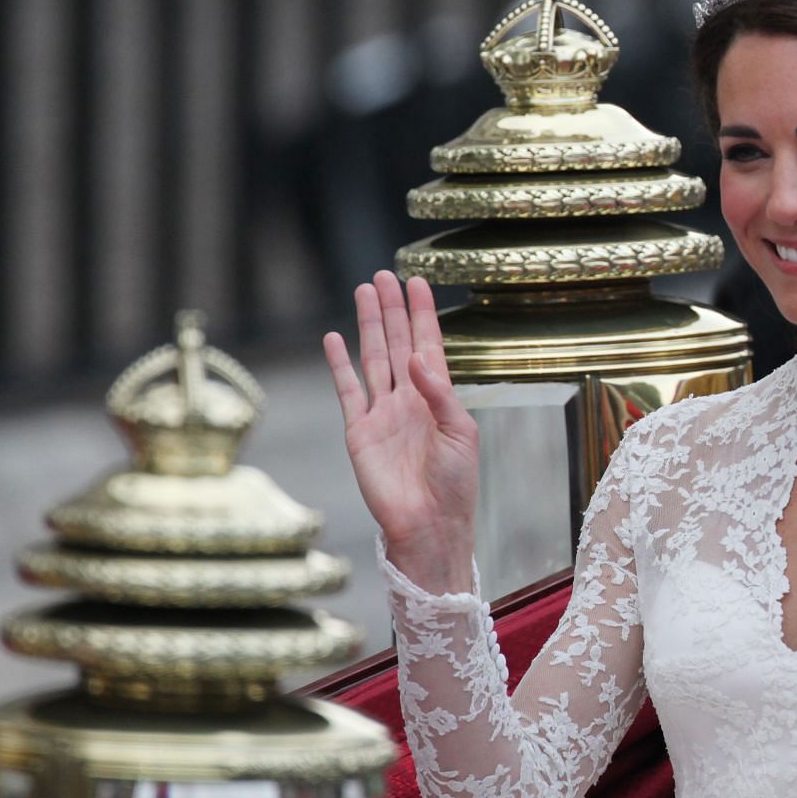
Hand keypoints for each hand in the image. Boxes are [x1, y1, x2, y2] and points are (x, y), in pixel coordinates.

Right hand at [323, 272, 479, 593]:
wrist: (429, 523)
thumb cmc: (455, 483)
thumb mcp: (461, 434)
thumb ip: (440, 393)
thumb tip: (418, 356)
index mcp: (439, 397)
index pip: (429, 344)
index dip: (423, 313)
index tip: (418, 281)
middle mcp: (409, 398)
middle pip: (398, 342)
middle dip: (392, 309)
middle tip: (385, 274)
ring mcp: (383, 412)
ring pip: (374, 357)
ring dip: (369, 325)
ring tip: (364, 290)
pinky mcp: (359, 430)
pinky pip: (348, 389)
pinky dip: (340, 363)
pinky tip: (334, 337)